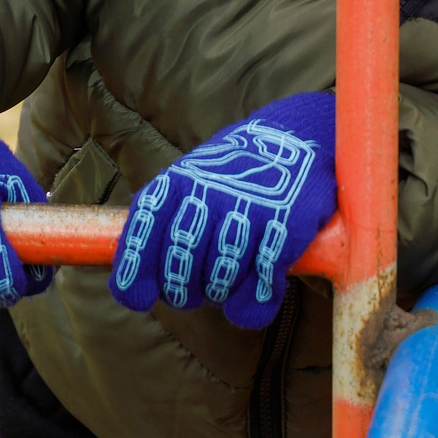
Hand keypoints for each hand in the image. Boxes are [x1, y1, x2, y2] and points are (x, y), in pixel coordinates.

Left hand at [112, 93, 335, 328]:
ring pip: (220, 277)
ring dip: (221, 293)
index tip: (141, 299)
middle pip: (181, 264)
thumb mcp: (193, 177)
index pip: (144, 235)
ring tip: (227, 287)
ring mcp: (248, 209)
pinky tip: (258, 297)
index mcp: (177, 182)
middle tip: (192, 296)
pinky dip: (256, 299)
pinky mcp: (285, 223)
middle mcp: (208, 194)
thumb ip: (167, 220)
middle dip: (183, 292)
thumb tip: (141, 281)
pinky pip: (262, 277)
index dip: (137, 274)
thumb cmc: (238, 169)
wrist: (300, 138)